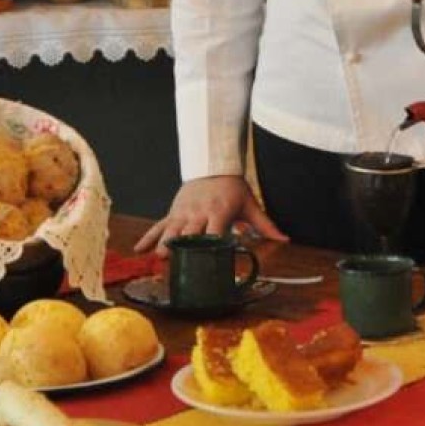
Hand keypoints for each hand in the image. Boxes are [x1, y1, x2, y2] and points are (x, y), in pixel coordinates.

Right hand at [133, 176, 287, 255]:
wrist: (213, 165)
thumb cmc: (233, 187)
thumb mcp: (250, 204)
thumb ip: (265, 224)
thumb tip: (285, 238)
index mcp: (219, 212)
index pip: (215, 230)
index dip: (211, 243)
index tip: (209, 258)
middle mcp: (199, 213)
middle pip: (189, 231)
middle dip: (181, 246)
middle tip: (174, 261)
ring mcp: (184, 212)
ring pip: (171, 229)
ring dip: (164, 242)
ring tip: (158, 256)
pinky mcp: (173, 212)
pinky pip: (158, 225)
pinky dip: (148, 237)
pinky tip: (138, 249)